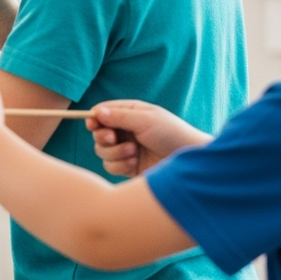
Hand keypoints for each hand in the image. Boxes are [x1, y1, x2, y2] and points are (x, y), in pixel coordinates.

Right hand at [85, 100, 212, 176]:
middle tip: (114, 139)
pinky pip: (110, 166)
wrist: (187, 163)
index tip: (93, 125)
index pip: (103, 113)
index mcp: (130, 113)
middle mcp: (125, 130)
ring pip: (102, 151)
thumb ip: (120, 116)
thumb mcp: (145, 120)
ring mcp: (125, 149)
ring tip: (133, 152)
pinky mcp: (127, 167)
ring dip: (114, 152)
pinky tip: (134, 163)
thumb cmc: (171, 134)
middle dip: (103, 137)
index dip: (94, 119)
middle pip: (98, 133)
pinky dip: (119, 165)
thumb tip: (96, 112)